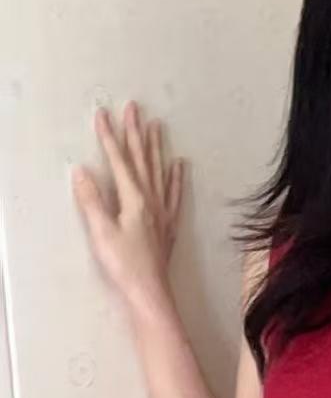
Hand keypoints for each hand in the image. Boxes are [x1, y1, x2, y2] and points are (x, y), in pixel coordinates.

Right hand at [72, 101, 184, 302]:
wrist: (149, 291)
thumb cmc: (123, 264)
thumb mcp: (101, 232)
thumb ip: (92, 200)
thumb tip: (82, 171)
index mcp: (133, 199)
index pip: (119, 160)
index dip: (110, 136)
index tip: (103, 114)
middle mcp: (151, 200)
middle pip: (142, 159)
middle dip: (135, 132)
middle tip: (134, 107)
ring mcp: (162, 211)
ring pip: (159, 171)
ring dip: (156, 147)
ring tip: (156, 126)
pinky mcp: (168, 225)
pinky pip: (174, 193)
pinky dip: (176, 177)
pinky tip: (180, 164)